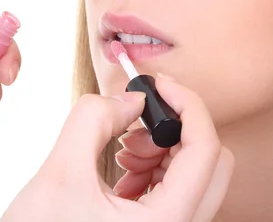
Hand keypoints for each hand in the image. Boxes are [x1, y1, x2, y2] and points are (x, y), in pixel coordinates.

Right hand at [0, 75, 233, 221]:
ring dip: (162, 148)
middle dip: (175, 129)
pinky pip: (175, 188)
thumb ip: (93, 120)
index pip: (205, 151)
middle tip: (138, 120)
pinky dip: (153, 166)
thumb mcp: (60, 173)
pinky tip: (121, 164)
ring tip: (122, 148)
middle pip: (211, 163)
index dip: (187, 105)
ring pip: (194, 174)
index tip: (159, 84)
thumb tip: (130, 98)